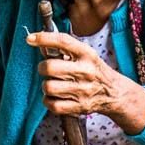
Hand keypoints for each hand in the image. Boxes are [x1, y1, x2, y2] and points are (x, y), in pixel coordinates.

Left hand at [26, 31, 144, 135]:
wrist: (114, 93)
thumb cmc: (94, 70)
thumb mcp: (86, 54)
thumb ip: (65, 49)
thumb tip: (39, 43)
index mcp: (87, 54)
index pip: (62, 41)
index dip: (44, 38)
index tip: (30, 38)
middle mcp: (85, 71)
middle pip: (50, 67)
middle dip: (43, 68)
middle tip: (46, 69)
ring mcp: (82, 90)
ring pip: (49, 87)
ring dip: (46, 85)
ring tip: (53, 84)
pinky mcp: (79, 106)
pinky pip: (52, 104)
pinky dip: (48, 100)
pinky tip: (54, 96)